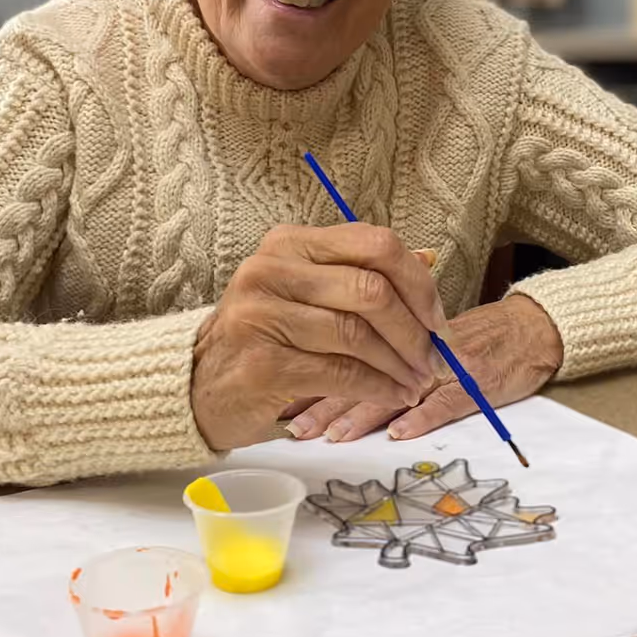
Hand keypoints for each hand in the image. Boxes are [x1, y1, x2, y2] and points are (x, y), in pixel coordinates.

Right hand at [191, 224, 449, 451]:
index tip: (437, 321)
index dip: (418, 284)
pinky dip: (379, 387)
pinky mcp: (264, 363)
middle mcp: (271, 269)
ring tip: (417, 381)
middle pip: (371, 289)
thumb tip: (427, 260)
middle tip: (435, 359)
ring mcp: (262, 315)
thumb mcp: (306, 292)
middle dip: (416, 330)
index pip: (375, 244)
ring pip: (358, 334)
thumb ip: (359, 273)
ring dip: (401, 364)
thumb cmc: (264, 338)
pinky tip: (394, 394)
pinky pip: (341, 373)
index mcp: (290, 242)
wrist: (199, 386)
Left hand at [284, 293, 563, 445]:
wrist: (527, 331)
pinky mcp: (476, 383)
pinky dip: (421, 417)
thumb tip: (321, 366)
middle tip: (295, 425)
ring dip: (362, 412)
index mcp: (396, 331)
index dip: (312, 373)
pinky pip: (446, 401)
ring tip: (333, 435)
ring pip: (396, 387)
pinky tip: (397, 433)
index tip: (284, 396)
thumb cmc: (468, 336)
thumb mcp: (419, 334)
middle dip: (325, 400)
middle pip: (363, 369)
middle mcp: (414, 346)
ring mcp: (445, 366)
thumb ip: (377, 345)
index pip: (345, 348)